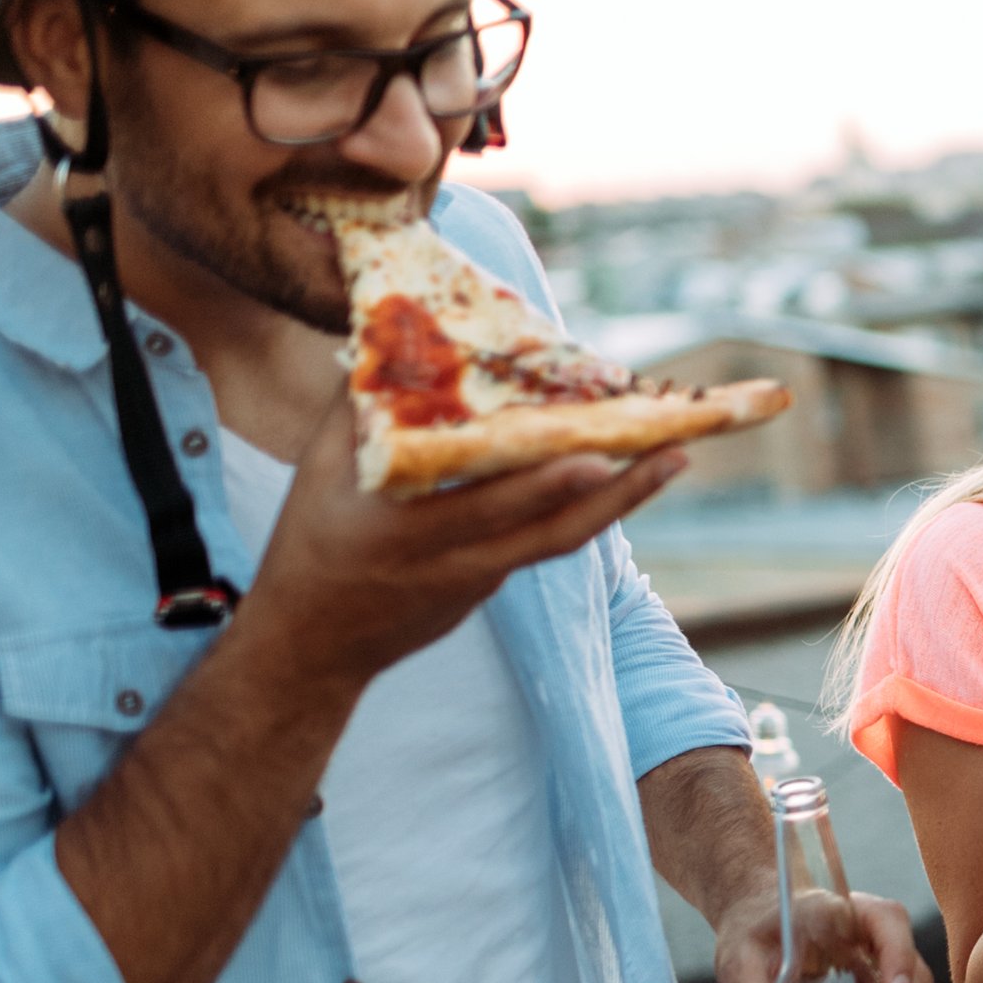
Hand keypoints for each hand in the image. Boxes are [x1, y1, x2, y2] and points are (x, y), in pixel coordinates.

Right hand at [240, 397, 683, 698]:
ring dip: (622, 502)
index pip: (485, 506)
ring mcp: (478, 581)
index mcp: (403, 530)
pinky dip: (582, 510)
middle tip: (674, 450)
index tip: (594, 456)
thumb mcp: (317, 475)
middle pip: (550, 529)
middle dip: (617, 492)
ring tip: (671, 458)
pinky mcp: (490, 589)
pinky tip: (618, 475)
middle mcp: (452, 561)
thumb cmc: (309, 543)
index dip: (543, 486)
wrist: (312, 648)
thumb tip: (388, 333)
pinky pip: (543, 544)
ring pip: (561, 540)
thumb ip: (356, 411)